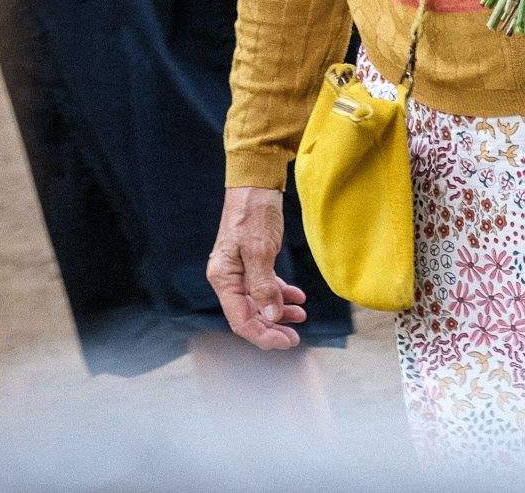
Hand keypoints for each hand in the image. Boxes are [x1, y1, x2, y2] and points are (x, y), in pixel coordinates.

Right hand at [207, 187, 307, 350]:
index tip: (289, 341)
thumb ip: (264, 287)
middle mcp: (227, 278)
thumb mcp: (260, 251)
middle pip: (249, 316)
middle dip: (273, 328)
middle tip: (297, 336)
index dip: (264, 336)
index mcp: (223, 278)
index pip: (241, 320)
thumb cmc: (254, 212)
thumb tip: (270, 318)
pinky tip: (298, 297)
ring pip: (258, 303)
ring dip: (279, 312)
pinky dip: (280, 295)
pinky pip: (265, 287)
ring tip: (301, 315)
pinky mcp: (251, 262)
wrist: (256, 183)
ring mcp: (239, 271)